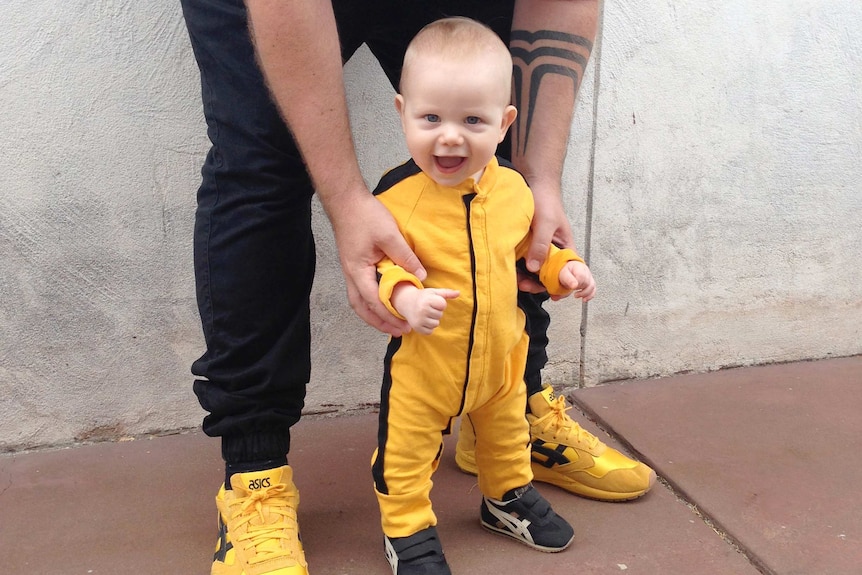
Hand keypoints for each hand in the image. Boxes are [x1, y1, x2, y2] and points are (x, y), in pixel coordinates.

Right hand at [328, 192, 426, 335]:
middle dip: (379, 322)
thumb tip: (422, 277)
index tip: (404, 325)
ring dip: (374, 314)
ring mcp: (351, 271)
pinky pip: (361, 291)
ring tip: (391, 322)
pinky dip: (371, 302)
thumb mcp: (389, 235)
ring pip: (359, 301)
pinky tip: (383, 301)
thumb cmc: (365, 216)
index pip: (372, 301)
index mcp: (358, 271)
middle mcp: (351, 275)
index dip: (388, 315)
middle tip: (398, 331)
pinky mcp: (354, 265)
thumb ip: (405, 257)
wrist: (346, 201)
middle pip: (361, 308)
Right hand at [391, 285, 458, 334]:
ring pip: (436, 324)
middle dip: (436, 311)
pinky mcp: (417, 328)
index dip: (440, 303)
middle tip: (428, 308)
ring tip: (425, 314)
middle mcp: (423, 310)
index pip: (443, 305)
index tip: (433, 301)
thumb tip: (459, 293)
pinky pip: (430, 331)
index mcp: (428, 300)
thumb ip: (447, 293)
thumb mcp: (434, 292)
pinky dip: (428, 327)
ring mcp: (419, 320)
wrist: (406, 302)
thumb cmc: (424, 297)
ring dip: (432, 320)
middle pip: (440, 315)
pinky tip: (423, 320)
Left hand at [518, 182, 576, 299]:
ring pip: (537, 274)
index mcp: (566, 249)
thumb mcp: (546, 223)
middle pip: (552, 278)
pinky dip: (520, 271)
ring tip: (516, 280)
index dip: (567, 287)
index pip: (572, 274)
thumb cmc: (546, 202)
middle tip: (524, 285)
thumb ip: (541, 245)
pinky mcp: (528, 248)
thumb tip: (534, 269)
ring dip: (528, 280)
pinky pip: (526, 265)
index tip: (556, 296)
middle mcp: (555, 253)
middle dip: (540, 285)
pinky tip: (512, 271)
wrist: (533, 184)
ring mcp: (541, 251)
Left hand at [559, 260, 595, 301]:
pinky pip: (593, 290)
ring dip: (584, 293)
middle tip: (572, 289)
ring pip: (592, 286)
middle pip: (586, 282)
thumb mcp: (564, 274)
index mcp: (578, 267)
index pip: (582, 276)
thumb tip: (574, 286)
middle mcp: (586, 271)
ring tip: (576, 295)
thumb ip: (568, 279)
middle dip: (579, 287)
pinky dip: (589, 296)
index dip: (577, 283)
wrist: (570, 270)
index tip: (573, 287)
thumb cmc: (567, 272)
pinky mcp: (591, 283)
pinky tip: (584, 299)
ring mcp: (590, 277)